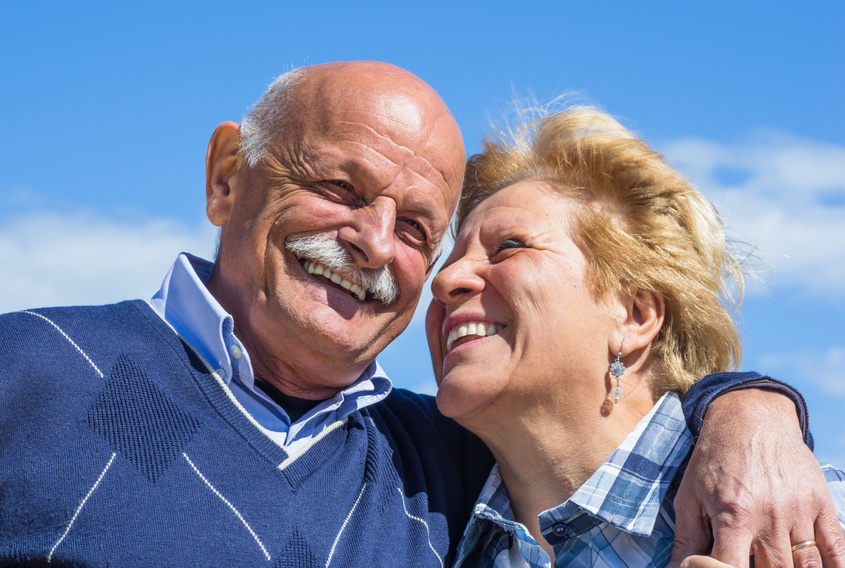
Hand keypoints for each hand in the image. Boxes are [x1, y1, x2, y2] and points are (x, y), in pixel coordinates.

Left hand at [670, 389, 844, 567]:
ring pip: (806, 566)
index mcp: (734, 514)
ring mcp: (799, 511)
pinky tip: (822, 567)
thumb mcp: (691, 494)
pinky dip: (833, 564)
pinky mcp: (820, 504)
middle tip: (748, 562)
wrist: (750, 418)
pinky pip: (836, 547)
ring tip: (771, 563)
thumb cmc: (714, 459)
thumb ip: (686, 538)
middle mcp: (770, 515)